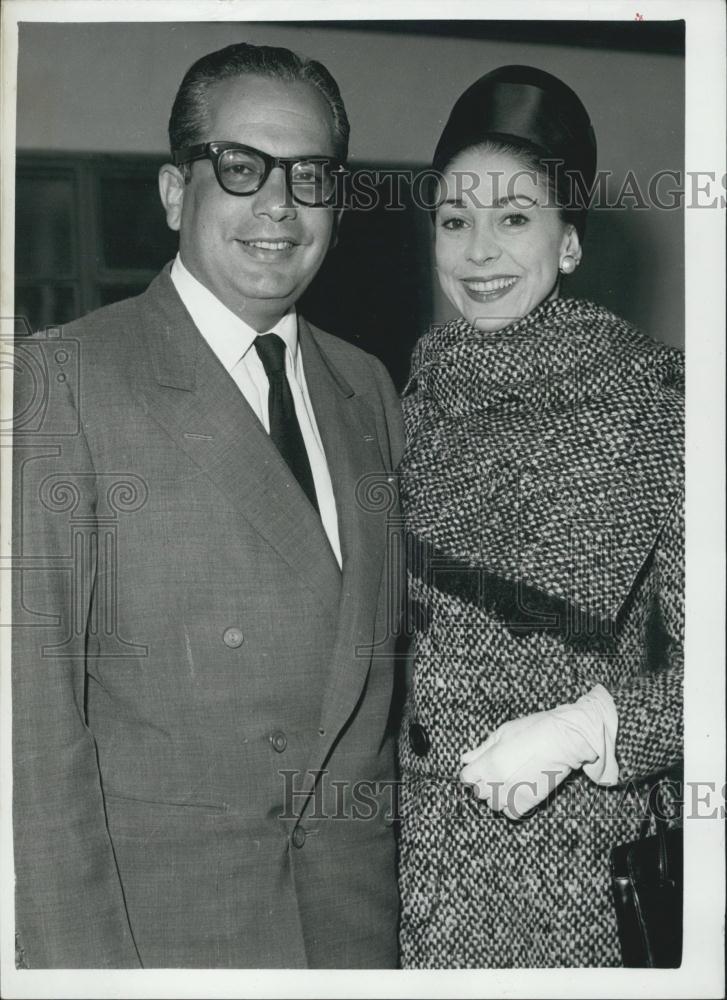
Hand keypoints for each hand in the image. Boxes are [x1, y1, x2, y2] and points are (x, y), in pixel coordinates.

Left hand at [459, 685, 617, 820]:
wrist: (564, 739)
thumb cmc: (533, 730)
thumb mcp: (502, 733)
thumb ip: (482, 749)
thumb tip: (465, 758)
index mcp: (489, 763)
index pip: (466, 777)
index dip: (471, 772)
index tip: (477, 768)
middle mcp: (498, 781)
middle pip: (478, 792)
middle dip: (483, 782)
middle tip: (494, 772)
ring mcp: (513, 794)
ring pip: (493, 804)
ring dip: (496, 795)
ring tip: (507, 781)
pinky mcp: (529, 802)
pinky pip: (511, 814)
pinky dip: (510, 806)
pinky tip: (516, 792)